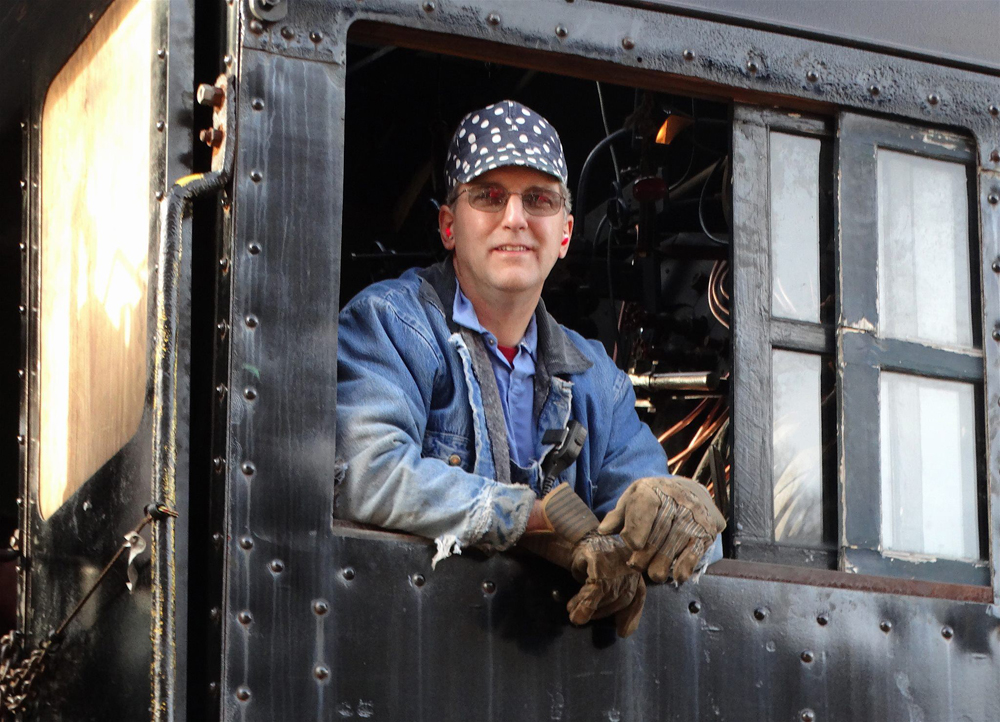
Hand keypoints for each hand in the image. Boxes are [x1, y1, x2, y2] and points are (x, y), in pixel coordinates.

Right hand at [566, 534, 645, 637]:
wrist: (580, 537)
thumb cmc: (596, 561)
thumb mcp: (608, 582)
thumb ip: (614, 602)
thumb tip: (623, 632)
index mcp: (635, 570)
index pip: (638, 596)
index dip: (632, 616)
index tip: (623, 633)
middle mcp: (630, 566)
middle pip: (622, 597)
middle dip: (604, 611)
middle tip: (586, 619)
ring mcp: (616, 561)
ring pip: (607, 593)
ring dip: (590, 609)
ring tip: (575, 616)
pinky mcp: (600, 561)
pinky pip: (595, 588)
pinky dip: (586, 603)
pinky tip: (576, 610)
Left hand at [598, 476, 725, 583]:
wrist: (692, 492)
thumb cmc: (656, 500)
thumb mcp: (634, 499)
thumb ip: (618, 515)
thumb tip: (603, 530)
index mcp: (652, 489)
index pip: (644, 505)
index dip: (636, 528)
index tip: (632, 545)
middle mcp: (676, 499)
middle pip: (660, 529)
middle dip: (646, 553)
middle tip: (636, 565)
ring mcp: (693, 515)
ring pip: (676, 542)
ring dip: (662, 563)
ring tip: (653, 573)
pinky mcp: (706, 530)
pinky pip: (695, 551)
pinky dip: (685, 566)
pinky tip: (676, 576)